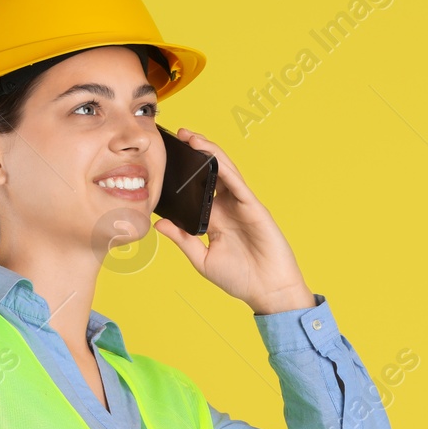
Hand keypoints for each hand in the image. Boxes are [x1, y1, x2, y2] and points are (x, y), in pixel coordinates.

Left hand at [153, 128, 314, 314]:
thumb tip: (159, 224)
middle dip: (197, 152)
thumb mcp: (202, 260)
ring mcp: (242, 205)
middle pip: (212, 172)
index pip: (198, 188)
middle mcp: (229, 207)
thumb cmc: (241, 279)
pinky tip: (211, 155)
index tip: (167, 158)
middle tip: (177, 136)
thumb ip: (182, 240)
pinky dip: (224, 167)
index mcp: (216, 218)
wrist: (268, 292)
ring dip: (209, 152)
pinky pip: (237, 183)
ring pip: (225, 171)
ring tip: (191, 137)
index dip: (185, 171)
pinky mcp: (254, 208)